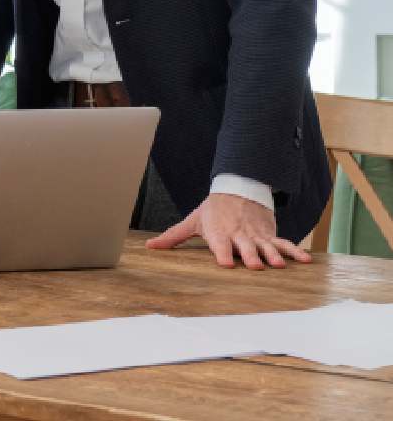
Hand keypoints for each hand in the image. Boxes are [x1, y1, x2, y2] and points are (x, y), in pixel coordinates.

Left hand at [145, 193, 312, 269]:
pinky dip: (295, 251)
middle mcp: (238, 235)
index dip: (222, 253)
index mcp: (218, 233)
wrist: (237, 190)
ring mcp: (256, 235)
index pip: (219, 244)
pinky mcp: (269, 235)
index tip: (224, 263)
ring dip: (272, 255)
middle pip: (245, 247)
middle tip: (255, 266)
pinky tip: (306, 261)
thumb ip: (173, 236)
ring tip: (278, 265)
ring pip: (265, 246)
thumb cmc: (212, 211)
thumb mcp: (193, 221)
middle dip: (249, 256)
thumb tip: (150, 246)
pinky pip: (284, 244)